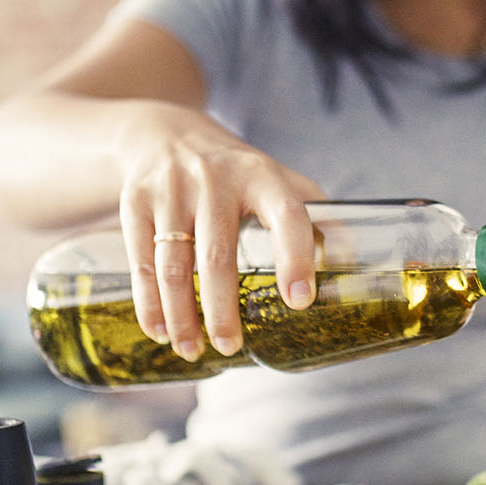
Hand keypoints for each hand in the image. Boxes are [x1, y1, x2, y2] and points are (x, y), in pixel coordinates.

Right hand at [116, 102, 324, 360]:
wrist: (163, 134)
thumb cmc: (235, 172)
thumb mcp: (278, 179)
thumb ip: (316, 216)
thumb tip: (349, 260)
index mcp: (261, 176)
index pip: (286, 215)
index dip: (295, 258)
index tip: (298, 301)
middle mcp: (215, 180)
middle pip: (218, 255)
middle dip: (222, 309)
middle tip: (231, 347)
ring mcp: (171, 190)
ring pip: (173, 264)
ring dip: (181, 315)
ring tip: (192, 350)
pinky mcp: (135, 202)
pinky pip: (141, 260)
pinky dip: (149, 301)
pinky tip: (159, 329)